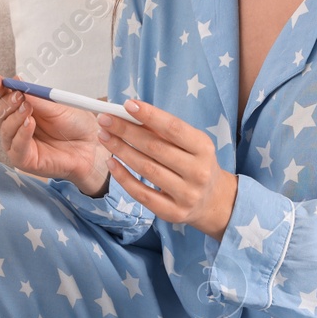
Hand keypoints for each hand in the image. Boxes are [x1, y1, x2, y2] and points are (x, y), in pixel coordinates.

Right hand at [0, 75, 109, 194]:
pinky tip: (29, 124)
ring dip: (15, 117)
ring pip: (5, 129)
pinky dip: (21, 134)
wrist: (91, 145)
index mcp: (21, 108)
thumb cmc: (75, 125)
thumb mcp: (56, 106)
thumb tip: (17, 82)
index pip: (2, 98)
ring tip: (28, 108)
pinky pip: (16, 147)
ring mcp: (18, 143)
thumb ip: (36, 98)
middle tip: (19, 96)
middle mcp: (16, 126)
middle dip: (7, 103)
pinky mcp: (24, 160)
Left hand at [97, 99, 237, 238]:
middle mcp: (198, 172)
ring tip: (104, 136)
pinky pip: (142, 194)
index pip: (174, 128)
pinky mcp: (173, 212)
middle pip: (155, 148)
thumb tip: (130, 113)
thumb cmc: (194, 163)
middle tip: (105, 119)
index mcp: (203, 148)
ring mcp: (186, 194)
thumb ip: (164, 131)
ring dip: (121, 150)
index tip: (127, 104)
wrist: (212, 200)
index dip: (150, 115)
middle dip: (126, 131)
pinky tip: (111, 163)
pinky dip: (123, 177)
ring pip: (146, 169)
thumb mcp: (190, 144)